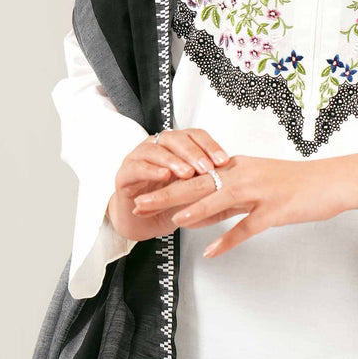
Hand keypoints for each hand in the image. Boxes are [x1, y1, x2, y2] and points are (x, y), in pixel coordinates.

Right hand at [107, 128, 229, 241]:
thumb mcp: (194, 190)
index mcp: (175, 145)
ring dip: (173, 160)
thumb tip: (233, 172)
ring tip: (187, 174)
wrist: (143, 223)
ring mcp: (139, 157)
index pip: (195, 135)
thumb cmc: (170, 202)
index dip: (209, 145)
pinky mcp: (124, 174)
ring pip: (156, 149)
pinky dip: (151, 170)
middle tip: (206, 168)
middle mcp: (157, 146)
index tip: (224, 160)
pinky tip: (164, 176)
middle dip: (193, 153)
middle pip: (176, 138)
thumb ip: (208, 179)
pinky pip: (137, 167)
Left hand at [130, 154, 355, 256]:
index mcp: (239, 167)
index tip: (142, 189)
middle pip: (199, 184)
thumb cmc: (297, 184)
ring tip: (169, 221)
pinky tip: (211, 252)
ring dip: (193, 210)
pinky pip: (247, 226)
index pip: (196, 174)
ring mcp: (260, 192)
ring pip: (220, 200)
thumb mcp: (258, 186)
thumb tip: (195, 214)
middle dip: (167, 194)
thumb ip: (227, 200)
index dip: (168, 183)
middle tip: (139, 202)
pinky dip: (228, 239)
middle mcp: (245, 175)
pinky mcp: (275, 210)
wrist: (334, 180)